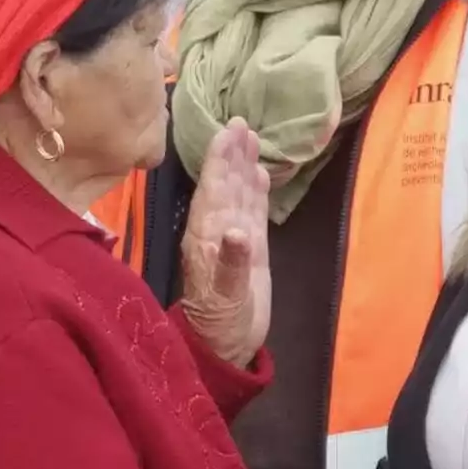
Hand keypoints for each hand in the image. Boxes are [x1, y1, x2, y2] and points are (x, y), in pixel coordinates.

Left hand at [180, 118, 270, 367]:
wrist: (225, 347)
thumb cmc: (222, 324)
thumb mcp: (227, 297)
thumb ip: (231, 264)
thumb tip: (238, 232)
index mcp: (207, 238)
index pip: (213, 190)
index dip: (220, 161)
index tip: (226, 132)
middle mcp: (218, 232)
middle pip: (225, 185)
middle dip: (231, 154)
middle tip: (239, 121)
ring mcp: (234, 240)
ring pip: (239, 195)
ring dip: (243, 167)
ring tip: (250, 137)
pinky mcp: (249, 252)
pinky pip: (252, 213)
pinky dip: (256, 192)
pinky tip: (260, 174)